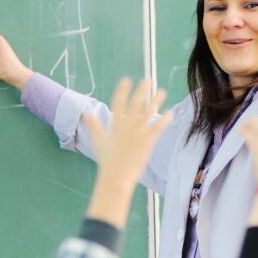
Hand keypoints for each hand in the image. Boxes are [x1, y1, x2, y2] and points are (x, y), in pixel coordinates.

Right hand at [85, 78, 169, 227]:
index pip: (118, 103)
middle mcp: (126, 127)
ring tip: (162, 91)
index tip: (127, 80)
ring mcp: (137, 134)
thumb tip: (86, 113)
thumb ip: (94, 125)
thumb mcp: (98, 141)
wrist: (116, 177)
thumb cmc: (107, 160)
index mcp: (114, 125)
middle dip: (142, 90)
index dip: (122, 90)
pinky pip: (157, 128)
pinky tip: (170, 112)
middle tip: (148, 80)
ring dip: (156, 100)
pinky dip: (164, 120)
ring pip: (148, 113)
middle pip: (135, 104)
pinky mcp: (147, 143)